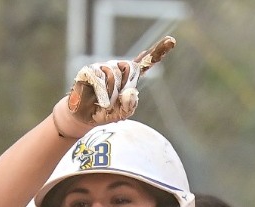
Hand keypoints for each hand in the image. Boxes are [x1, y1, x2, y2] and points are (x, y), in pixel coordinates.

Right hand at [59, 36, 175, 131]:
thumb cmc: (104, 112)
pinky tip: (101, 100)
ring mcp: (103, 67)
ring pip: (114, 74)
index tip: (171, 41)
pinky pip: (99, 77)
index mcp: (128, 77)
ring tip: (106, 103)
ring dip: (111, 93)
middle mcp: (117, 68)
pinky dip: (102, 92)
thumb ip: (130, 105)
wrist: (84, 117)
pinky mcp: (89, 71)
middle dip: (126, 85)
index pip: (145, 62)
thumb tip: (130, 92)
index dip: (158, 51)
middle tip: (117, 100)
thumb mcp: (121, 113)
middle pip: (129, 67)